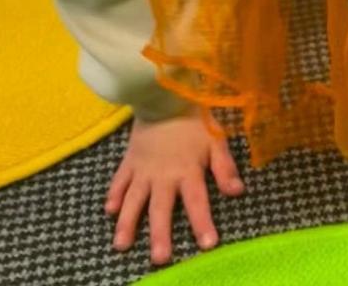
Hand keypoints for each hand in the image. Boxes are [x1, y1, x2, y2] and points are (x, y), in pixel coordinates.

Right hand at [106, 112, 244, 264]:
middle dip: (161, 234)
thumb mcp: (215, 138)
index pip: (197, 201)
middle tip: (160, 258)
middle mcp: (164, 175)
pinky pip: (119, 180)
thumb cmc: (194, 117)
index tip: (207, 244)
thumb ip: (224, 166)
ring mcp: (143, 168)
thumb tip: (238, 192)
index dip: (203, 222)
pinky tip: (109, 211)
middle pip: (161, 208)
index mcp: (187, 170)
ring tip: (122, 245)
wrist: (164, 90)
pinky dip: (114, 194)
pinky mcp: (129, 160)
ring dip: (128, 222)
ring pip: (134, 200)